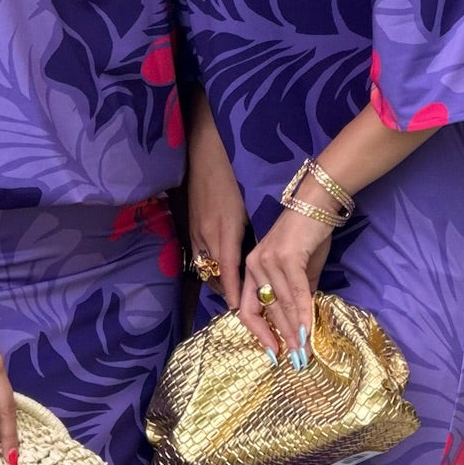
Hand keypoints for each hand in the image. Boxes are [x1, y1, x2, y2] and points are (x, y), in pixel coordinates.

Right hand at [185, 100, 248, 309]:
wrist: (206, 152)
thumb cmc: (234, 177)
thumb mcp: (249, 206)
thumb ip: (255, 232)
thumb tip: (271, 257)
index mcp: (225, 230)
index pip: (229, 272)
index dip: (236, 294)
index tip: (244, 312)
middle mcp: (207, 235)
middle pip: (215, 275)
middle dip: (228, 294)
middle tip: (247, 308)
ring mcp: (196, 231)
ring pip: (206, 267)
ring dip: (219, 282)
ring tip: (237, 294)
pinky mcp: (191, 225)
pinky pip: (200, 256)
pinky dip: (211, 267)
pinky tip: (222, 270)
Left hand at [238, 208, 331, 368]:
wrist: (315, 205)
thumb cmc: (307, 235)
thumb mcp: (298, 268)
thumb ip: (295, 293)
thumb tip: (302, 321)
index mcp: (251, 268)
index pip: (246, 308)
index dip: (258, 332)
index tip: (273, 351)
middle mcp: (254, 265)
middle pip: (265, 310)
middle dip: (282, 337)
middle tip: (296, 358)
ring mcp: (268, 261)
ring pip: (281, 305)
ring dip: (294, 330)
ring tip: (304, 350)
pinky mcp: (287, 258)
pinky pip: (296, 293)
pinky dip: (304, 314)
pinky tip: (310, 330)